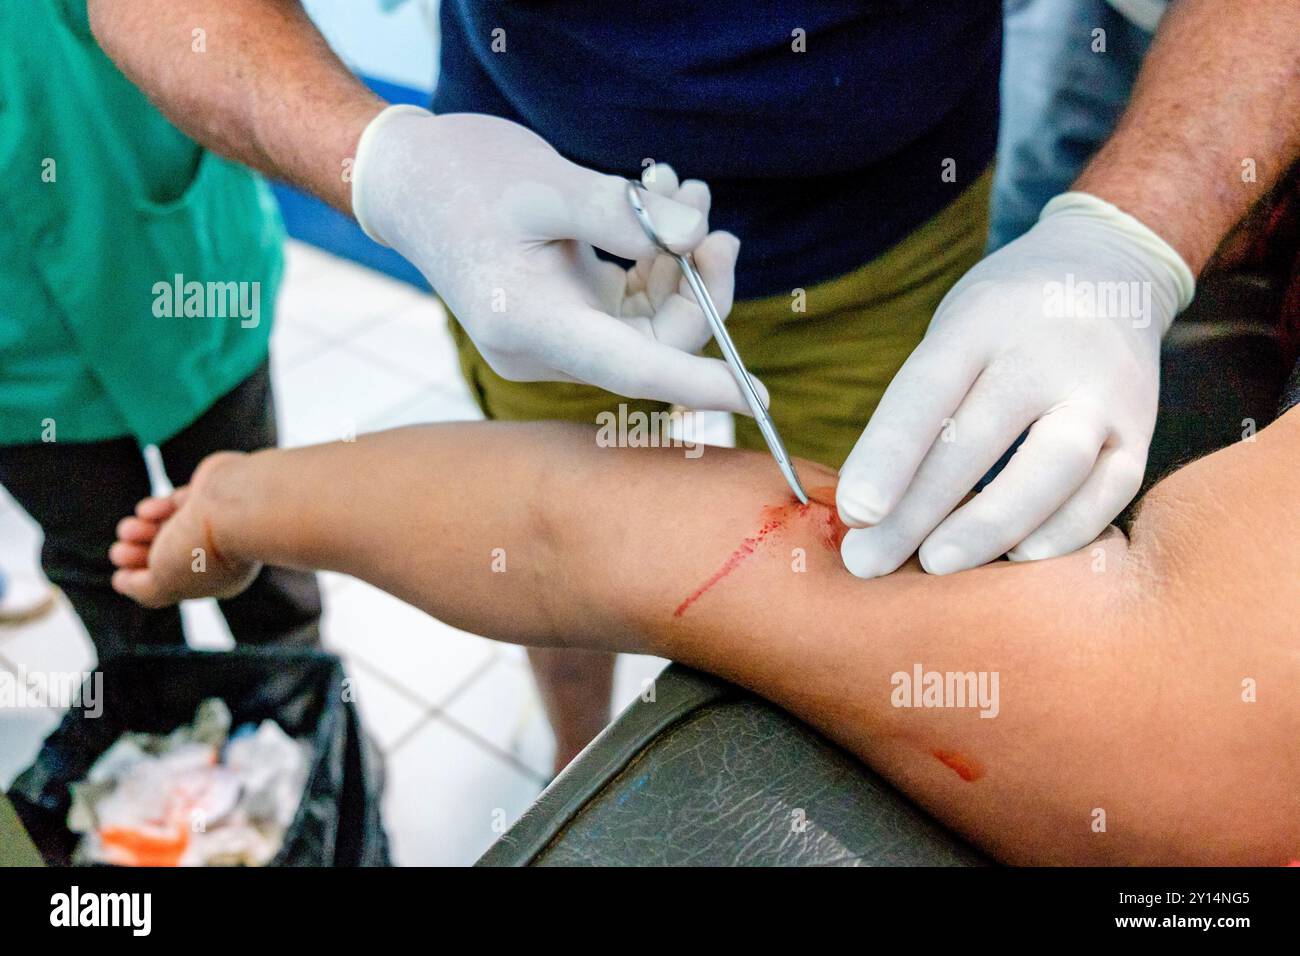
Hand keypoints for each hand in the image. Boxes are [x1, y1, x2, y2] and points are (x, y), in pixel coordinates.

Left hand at [110, 453, 260, 607]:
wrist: (233, 506)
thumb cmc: (202, 550)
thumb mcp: (165, 584)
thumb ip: (141, 589)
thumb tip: (122, 582)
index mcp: (216, 580)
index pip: (172, 582)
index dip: (141, 579)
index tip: (123, 574)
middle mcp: (217, 553)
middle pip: (167, 555)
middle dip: (136, 554)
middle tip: (120, 552)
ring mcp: (212, 523)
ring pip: (167, 528)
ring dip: (141, 530)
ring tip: (129, 529)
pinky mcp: (207, 494)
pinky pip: (174, 503)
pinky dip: (156, 508)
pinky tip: (149, 511)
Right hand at [351, 107, 761, 412]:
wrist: (410, 179)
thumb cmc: (464, 176)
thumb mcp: (546, 183)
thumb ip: (624, 213)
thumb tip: (696, 236)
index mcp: (534, 326)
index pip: (635, 370)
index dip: (700, 384)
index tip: (755, 397)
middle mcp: (547, 347)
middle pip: (654, 343)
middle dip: (698, 286)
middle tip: (715, 224)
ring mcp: (558, 333)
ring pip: (649, 320)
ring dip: (680, 261)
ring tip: (682, 188)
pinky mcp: (567, 313)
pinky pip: (632, 302)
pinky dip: (656, 258)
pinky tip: (660, 200)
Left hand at [837, 192, 1194, 577]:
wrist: (1113, 269)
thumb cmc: (1004, 321)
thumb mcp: (955, 330)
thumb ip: (922, 408)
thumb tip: (870, 510)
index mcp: (981, 321)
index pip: (928, 389)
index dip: (889, 453)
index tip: (854, 511)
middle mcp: (1046, 352)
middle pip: (979, 437)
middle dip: (917, 510)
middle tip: (866, 561)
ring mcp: (1102, 390)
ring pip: (1053, 465)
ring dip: (990, 525)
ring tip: (934, 564)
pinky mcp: (1140, 429)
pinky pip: (1110, 490)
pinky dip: (1064, 531)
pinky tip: (1017, 559)